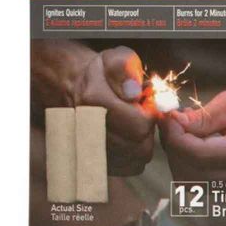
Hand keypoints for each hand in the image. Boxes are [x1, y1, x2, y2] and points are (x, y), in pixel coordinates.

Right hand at [31, 41, 154, 175]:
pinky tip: (129, 137)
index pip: (139, 124)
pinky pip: (129, 167)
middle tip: (142, 115)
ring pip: (136, 158)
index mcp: (94, 100)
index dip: (150, 115)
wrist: (75, 86)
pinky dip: (135, 155)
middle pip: (139, 145)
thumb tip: (133, 93)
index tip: (146, 104)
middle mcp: (88, 127)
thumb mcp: (115, 58)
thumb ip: (125, 69)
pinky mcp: (95, 161)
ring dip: (143, 142)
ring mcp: (89, 147)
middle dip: (148, 130)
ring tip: (135, 124)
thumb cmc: (101, 72)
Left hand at [159, 90, 225, 182]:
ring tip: (184, 130)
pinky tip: (193, 144)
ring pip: (190, 183)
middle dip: (172, 146)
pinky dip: (188, 164)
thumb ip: (203, 116)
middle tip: (172, 121)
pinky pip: (199, 184)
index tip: (168, 117)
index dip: (175, 136)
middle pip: (189, 172)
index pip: (197, 154)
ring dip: (178, 156)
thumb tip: (173, 123)